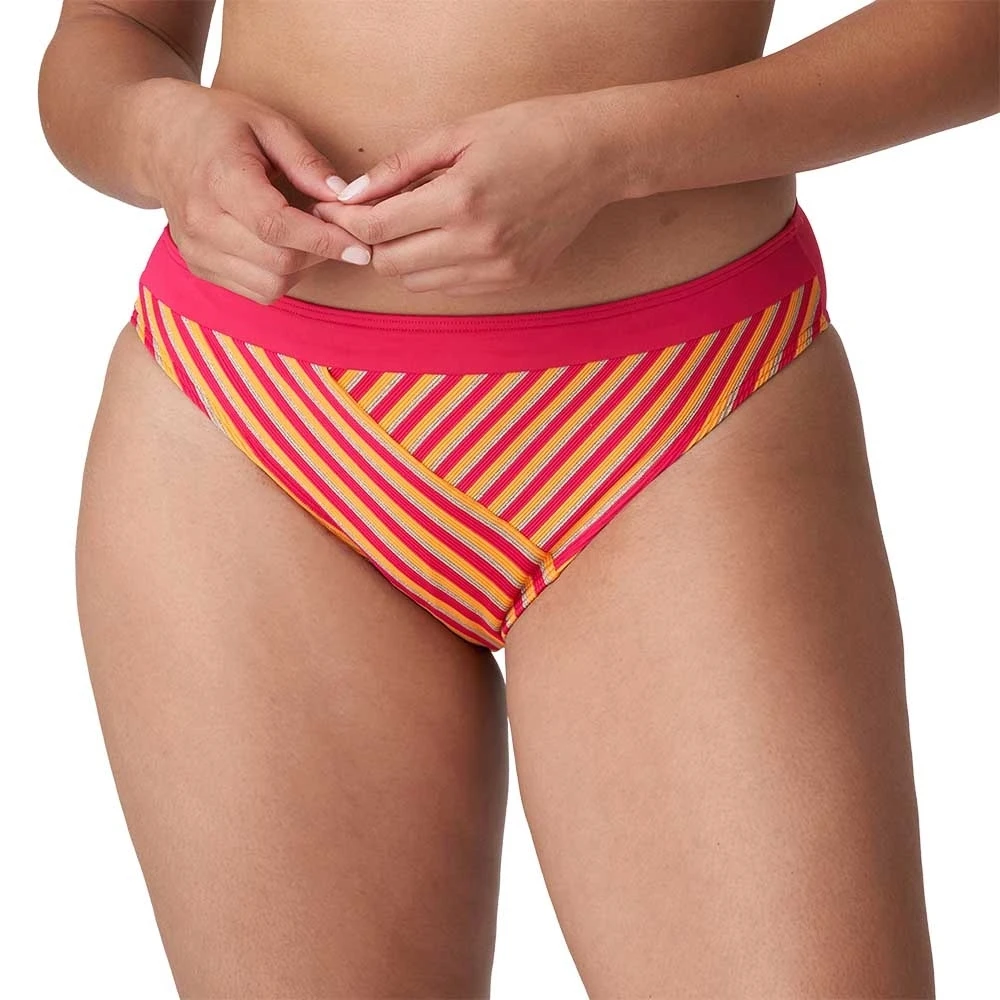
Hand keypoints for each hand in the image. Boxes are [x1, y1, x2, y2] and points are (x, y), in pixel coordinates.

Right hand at [134, 78, 372, 303]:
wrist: (154, 139)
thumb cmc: (215, 123)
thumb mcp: (265, 122)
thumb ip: (307, 161)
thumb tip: (345, 199)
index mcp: (219, 179)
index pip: (277, 227)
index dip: (324, 242)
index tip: (360, 248)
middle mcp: (203, 222)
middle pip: (279, 263)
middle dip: (319, 254)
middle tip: (336, 232)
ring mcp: (197, 251)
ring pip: (271, 286)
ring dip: (302, 269)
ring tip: (306, 236)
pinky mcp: (200, 268)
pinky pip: (256, 292)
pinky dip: (281, 277)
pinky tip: (283, 247)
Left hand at [311, 93, 618, 296]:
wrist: (597, 157)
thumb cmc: (527, 132)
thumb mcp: (458, 134)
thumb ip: (398, 168)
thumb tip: (351, 196)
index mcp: (459, 200)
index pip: (378, 229)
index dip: (345, 223)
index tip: (332, 212)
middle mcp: (477, 244)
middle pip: (391, 265)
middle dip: (370, 243)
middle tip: (367, 219)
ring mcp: (497, 269)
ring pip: (419, 282)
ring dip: (403, 258)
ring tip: (410, 226)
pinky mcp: (513, 281)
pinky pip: (452, 287)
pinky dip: (436, 268)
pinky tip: (446, 239)